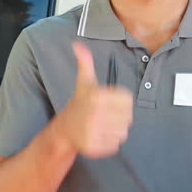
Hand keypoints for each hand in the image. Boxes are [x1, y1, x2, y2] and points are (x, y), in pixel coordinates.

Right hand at [57, 41, 132, 157]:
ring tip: (103, 125)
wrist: (64, 128)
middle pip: (128, 117)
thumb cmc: (79, 102)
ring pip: (123, 132)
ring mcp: (92, 131)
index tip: (110, 102)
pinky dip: (110, 141)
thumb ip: (85, 62)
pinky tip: (99, 135)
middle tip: (106, 115)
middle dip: (119, 116)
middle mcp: (94, 113)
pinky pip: (115, 145)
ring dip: (116, 129)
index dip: (121, 102)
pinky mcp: (93, 147)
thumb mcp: (84, 81)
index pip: (128, 100)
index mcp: (96, 95)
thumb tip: (77, 43)